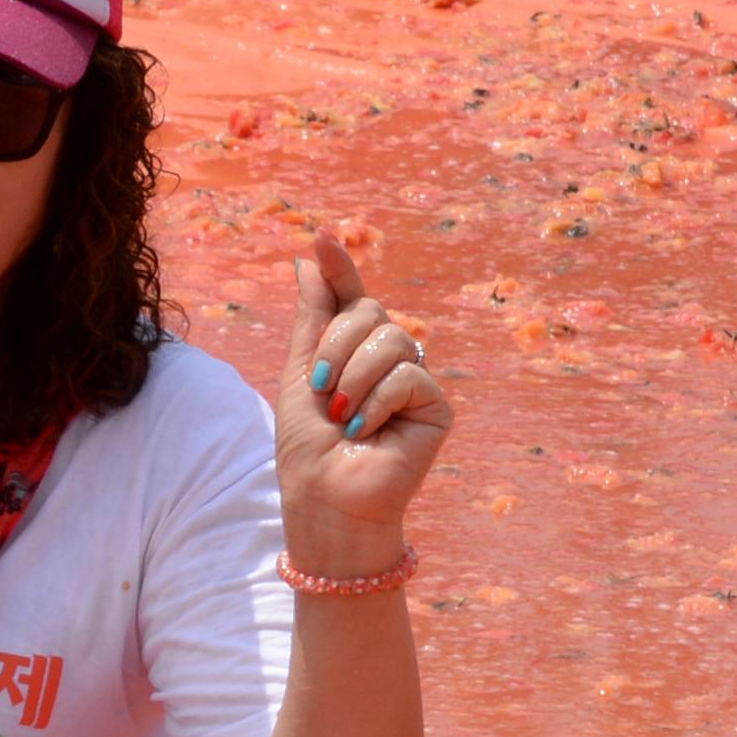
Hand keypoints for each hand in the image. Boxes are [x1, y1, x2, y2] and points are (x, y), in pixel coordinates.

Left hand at [275, 230, 454, 574]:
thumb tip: (308, 260)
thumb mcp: (299, 372)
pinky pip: (409, 376)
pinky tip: (366, 432)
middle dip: (334, 346)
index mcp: (353, 350)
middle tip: (320, 388)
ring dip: (353, 378)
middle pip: (369, 313)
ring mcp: (415, 380)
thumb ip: (311, 318)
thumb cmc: (308, 446)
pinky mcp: (436, 407)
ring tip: (340, 416)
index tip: (322, 238)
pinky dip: (376, 403)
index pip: (352, 298)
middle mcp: (389, 358)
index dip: (340, 268)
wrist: (325, 498)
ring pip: (391, 339)